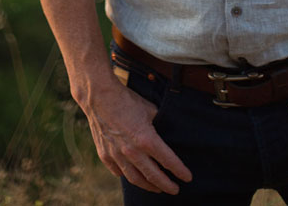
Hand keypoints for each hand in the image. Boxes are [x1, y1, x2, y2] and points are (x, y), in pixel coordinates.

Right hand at [76, 71, 192, 193]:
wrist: (100, 97)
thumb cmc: (127, 100)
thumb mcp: (150, 109)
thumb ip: (158, 123)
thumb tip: (165, 130)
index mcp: (147, 139)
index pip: (168, 160)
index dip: (179, 170)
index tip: (187, 177)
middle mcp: (132, 152)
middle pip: (153, 176)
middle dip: (166, 185)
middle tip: (175, 190)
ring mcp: (117, 156)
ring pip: (135, 179)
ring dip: (148, 186)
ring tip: (157, 188)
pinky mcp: (105, 156)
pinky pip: (119, 172)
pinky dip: (128, 176)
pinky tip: (135, 176)